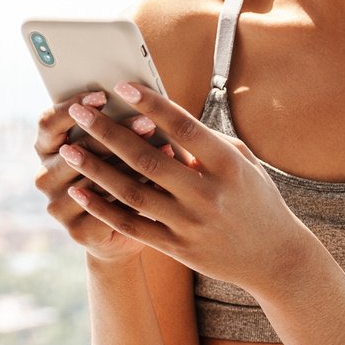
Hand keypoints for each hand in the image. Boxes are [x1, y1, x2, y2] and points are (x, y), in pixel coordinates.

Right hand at [33, 89, 166, 263]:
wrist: (123, 233)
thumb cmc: (122, 177)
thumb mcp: (113, 148)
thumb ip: (115, 126)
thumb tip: (138, 95)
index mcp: (46, 151)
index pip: (49, 123)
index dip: (73, 107)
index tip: (103, 96)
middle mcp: (45, 178)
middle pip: (75, 150)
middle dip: (114, 133)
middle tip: (147, 121)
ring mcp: (58, 207)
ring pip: (95, 179)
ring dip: (132, 162)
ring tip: (164, 147)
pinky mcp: (77, 230)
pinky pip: (109, 207)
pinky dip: (138, 190)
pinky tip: (162, 180)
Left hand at [54, 80, 315, 294]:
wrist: (275, 258)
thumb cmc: (255, 198)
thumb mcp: (242, 162)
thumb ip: (205, 140)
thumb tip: (161, 114)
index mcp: (229, 165)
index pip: (183, 128)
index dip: (150, 104)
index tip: (121, 86)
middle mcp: (209, 194)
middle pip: (148, 158)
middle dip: (109, 132)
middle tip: (79, 112)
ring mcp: (191, 224)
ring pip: (133, 192)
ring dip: (96, 168)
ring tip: (68, 148)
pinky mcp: (178, 248)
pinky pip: (132, 225)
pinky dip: (102, 207)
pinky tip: (79, 190)